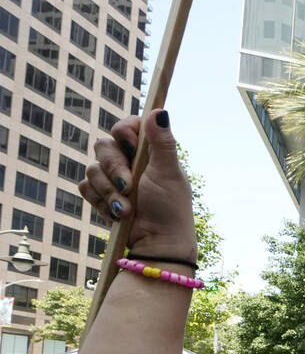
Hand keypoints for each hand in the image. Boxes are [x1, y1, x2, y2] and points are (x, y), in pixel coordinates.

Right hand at [79, 110, 197, 262]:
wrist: (156, 243)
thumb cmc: (169, 208)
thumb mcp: (168, 173)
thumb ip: (162, 143)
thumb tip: (159, 111)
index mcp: (148, 151)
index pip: (126, 125)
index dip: (124, 132)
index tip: (131, 146)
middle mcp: (128, 160)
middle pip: (103, 145)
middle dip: (115, 169)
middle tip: (130, 187)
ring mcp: (112, 177)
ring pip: (92, 168)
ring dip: (110, 191)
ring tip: (127, 209)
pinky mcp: (100, 194)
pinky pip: (85, 187)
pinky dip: (101, 201)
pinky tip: (117, 213)